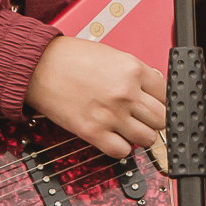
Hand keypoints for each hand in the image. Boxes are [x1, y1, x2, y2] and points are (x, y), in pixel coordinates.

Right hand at [24, 37, 167, 158]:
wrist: (37, 66)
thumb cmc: (69, 58)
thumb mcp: (111, 54)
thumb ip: (136, 71)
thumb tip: (155, 84)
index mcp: (132, 69)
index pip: (167, 93)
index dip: (163, 101)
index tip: (158, 105)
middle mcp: (126, 92)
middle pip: (161, 119)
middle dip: (155, 120)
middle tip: (145, 118)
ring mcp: (111, 114)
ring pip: (147, 139)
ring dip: (140, 136)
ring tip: (129, 128)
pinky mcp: (93, 132)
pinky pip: (122, 152)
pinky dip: (121, 148)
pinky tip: (114, 136)